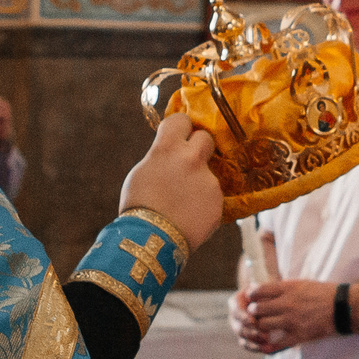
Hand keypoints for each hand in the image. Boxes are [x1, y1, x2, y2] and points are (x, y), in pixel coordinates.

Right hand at [120, 115, 223, 254]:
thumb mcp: (143, 171)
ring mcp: (209, 180)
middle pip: (205, 138)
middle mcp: (192, 159)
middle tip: (189, 161)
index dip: (180, 127)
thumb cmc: (139, 205)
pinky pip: (212, 196)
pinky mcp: (218, 200)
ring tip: (182, 202)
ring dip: (199, 181)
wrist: (151, 239)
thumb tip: (172, 153)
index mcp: (168, 148)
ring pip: (208, 172)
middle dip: (198, 146)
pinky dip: (203, 203)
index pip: (182, 119)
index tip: (179, 134)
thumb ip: (162, 157)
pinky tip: (190, 215)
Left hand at [235, 278, 333, 354]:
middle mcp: (287, 304)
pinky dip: (270, 345)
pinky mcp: (298, 335)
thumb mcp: (302, 283)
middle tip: (254, 315)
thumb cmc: (323, 293)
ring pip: (263, 325)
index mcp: (288, 289)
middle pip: (257, 309)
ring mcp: (292, 321)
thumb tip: (265, 290)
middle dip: (253, 312)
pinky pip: (277, 343)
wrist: (342, 307)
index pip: (259, 291)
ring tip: (262, 327)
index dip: (251, 295)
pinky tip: (267, 344)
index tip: (251, 298)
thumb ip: (283, 288)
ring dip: (261, 327)